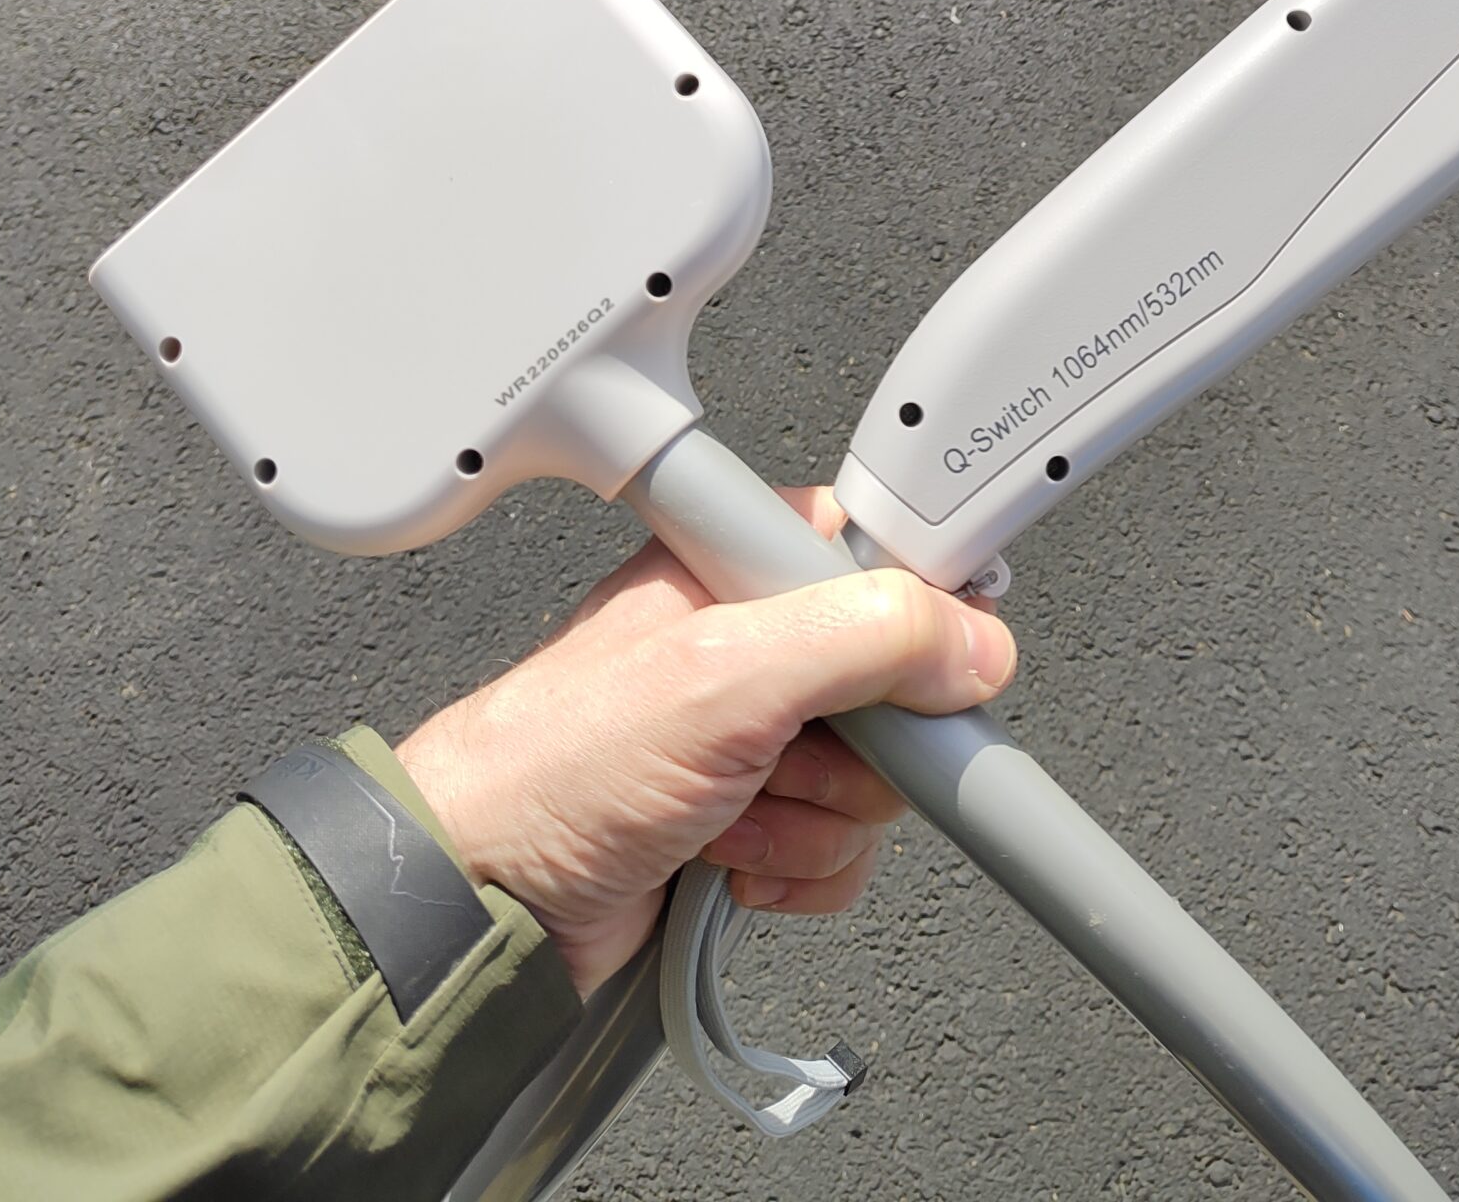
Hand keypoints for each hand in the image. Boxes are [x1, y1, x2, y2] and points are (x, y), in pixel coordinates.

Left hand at [396, 488, 1015, 996]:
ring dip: (811, 818)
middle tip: (782, 753)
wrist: (486, 903)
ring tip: (726, 811)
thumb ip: (863, 637)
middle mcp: (751, 641)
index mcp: (740, 564)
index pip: (885, 555)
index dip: (922, 614)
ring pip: (873, 780)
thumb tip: (972, 640)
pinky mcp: (748, 819)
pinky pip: (839, 848)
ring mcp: (751, 736)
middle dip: (853, 748)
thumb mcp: (724, 675)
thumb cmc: (551, 768)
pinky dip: (797, 868)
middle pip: (898, 685)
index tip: (928, 667)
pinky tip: (727, 856)